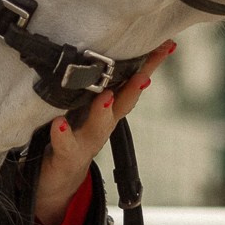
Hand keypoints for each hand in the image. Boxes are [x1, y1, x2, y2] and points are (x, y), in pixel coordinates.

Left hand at [33, 40, 175, 224]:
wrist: (58, 180)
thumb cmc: (73, 135)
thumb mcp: (87, 108)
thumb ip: (99, 84)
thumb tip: (111, 50)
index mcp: (108, 109)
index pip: (131, 83)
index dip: (149, 65)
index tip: (166, 45)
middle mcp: (102, 126)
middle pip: (122, 104)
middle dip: (134, 87)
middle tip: (145, 72)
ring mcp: (85, 142)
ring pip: (97, 127)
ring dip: (102, 112)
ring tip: (104, 97)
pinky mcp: (65, 156)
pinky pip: (64, 146)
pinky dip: (63, 136)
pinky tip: (59, 125)